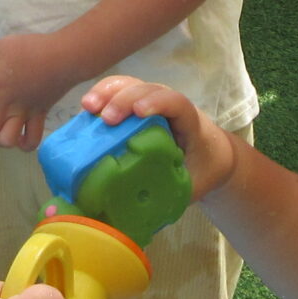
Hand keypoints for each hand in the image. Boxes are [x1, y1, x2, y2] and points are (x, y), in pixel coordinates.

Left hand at [0, 31, 76, 149]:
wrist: (63, 57)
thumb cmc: (30, 50)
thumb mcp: (0, 46)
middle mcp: (5, 106)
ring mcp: (24, 113)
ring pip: (7, 141)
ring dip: (0, 140)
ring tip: (1, 130)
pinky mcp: (41, 115)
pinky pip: (32, 140)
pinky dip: (25, 144)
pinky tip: (21, 138)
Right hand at [83, 76, 236, 196]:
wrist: (212, 156)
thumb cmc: (202, 171)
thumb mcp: (190, 187)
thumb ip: (165, 195)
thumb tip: (133, 212)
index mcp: (190, 122)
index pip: (176, 104)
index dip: (158, 103)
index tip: (139, 113)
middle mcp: (170, 105)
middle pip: (148, 89)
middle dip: (125, 100)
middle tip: (106, 119)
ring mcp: (152, 101)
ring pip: (131, 86)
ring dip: (108, 93)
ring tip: (87, 107)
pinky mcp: (138, 104)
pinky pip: (120, 93)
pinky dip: (103, 96)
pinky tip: (86, 110)